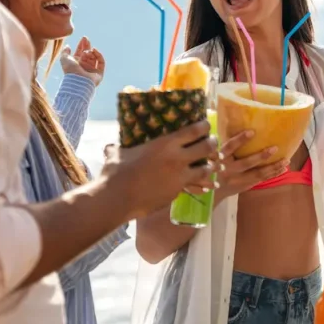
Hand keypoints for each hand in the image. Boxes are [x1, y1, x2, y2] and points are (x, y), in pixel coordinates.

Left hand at [60, 36, 104, 85]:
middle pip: (88, 53)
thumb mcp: (64, 59)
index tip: (83, 38)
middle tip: (86, 38)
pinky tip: (94, 50)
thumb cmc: (70, 70)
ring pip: (94, 57)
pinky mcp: (99, 73)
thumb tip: (67, 46)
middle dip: (87, 45)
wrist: (78, 81)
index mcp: (76, 63)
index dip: (82, 45)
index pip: (80, 52)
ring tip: (88, 51)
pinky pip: (101, 62)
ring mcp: (92, 69)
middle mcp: (84, 66)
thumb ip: (65, 51)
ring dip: (91, 52)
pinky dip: (99, 55)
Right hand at [103, 121, 219, 217]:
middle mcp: (177, 159)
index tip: (206, 124)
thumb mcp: (118, 153)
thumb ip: (119, 148)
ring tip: (211, 164)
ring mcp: (179, 177)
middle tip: (213, 142)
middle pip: (206, 148)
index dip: (204, 125)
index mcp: (165, 144)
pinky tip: (203, 186)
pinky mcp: (177, 192)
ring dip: (210, 166)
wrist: (118, 199)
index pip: (194, 130)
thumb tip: (110, 147)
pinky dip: (199, 184)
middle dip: (213, 143)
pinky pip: (193, 186)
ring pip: (205, 169)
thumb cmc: (116, 172)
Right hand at [213, 130, 287, 201]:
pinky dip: (272, 174)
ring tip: (286, 159)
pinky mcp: (245, 186)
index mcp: (219, 159)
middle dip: (261, 156)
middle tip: (275, 148)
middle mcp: (228, 170)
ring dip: (273, 167)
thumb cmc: (212, 167)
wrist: (211, 193)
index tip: (252, 131)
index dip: (240, 140)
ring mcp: (237, 180)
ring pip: (257, 174)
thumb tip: (233, 123)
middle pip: (246, 163)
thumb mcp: (210, 156)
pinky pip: (261, 179)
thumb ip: (221, 145)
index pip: (229, 147)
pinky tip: (283, 168)